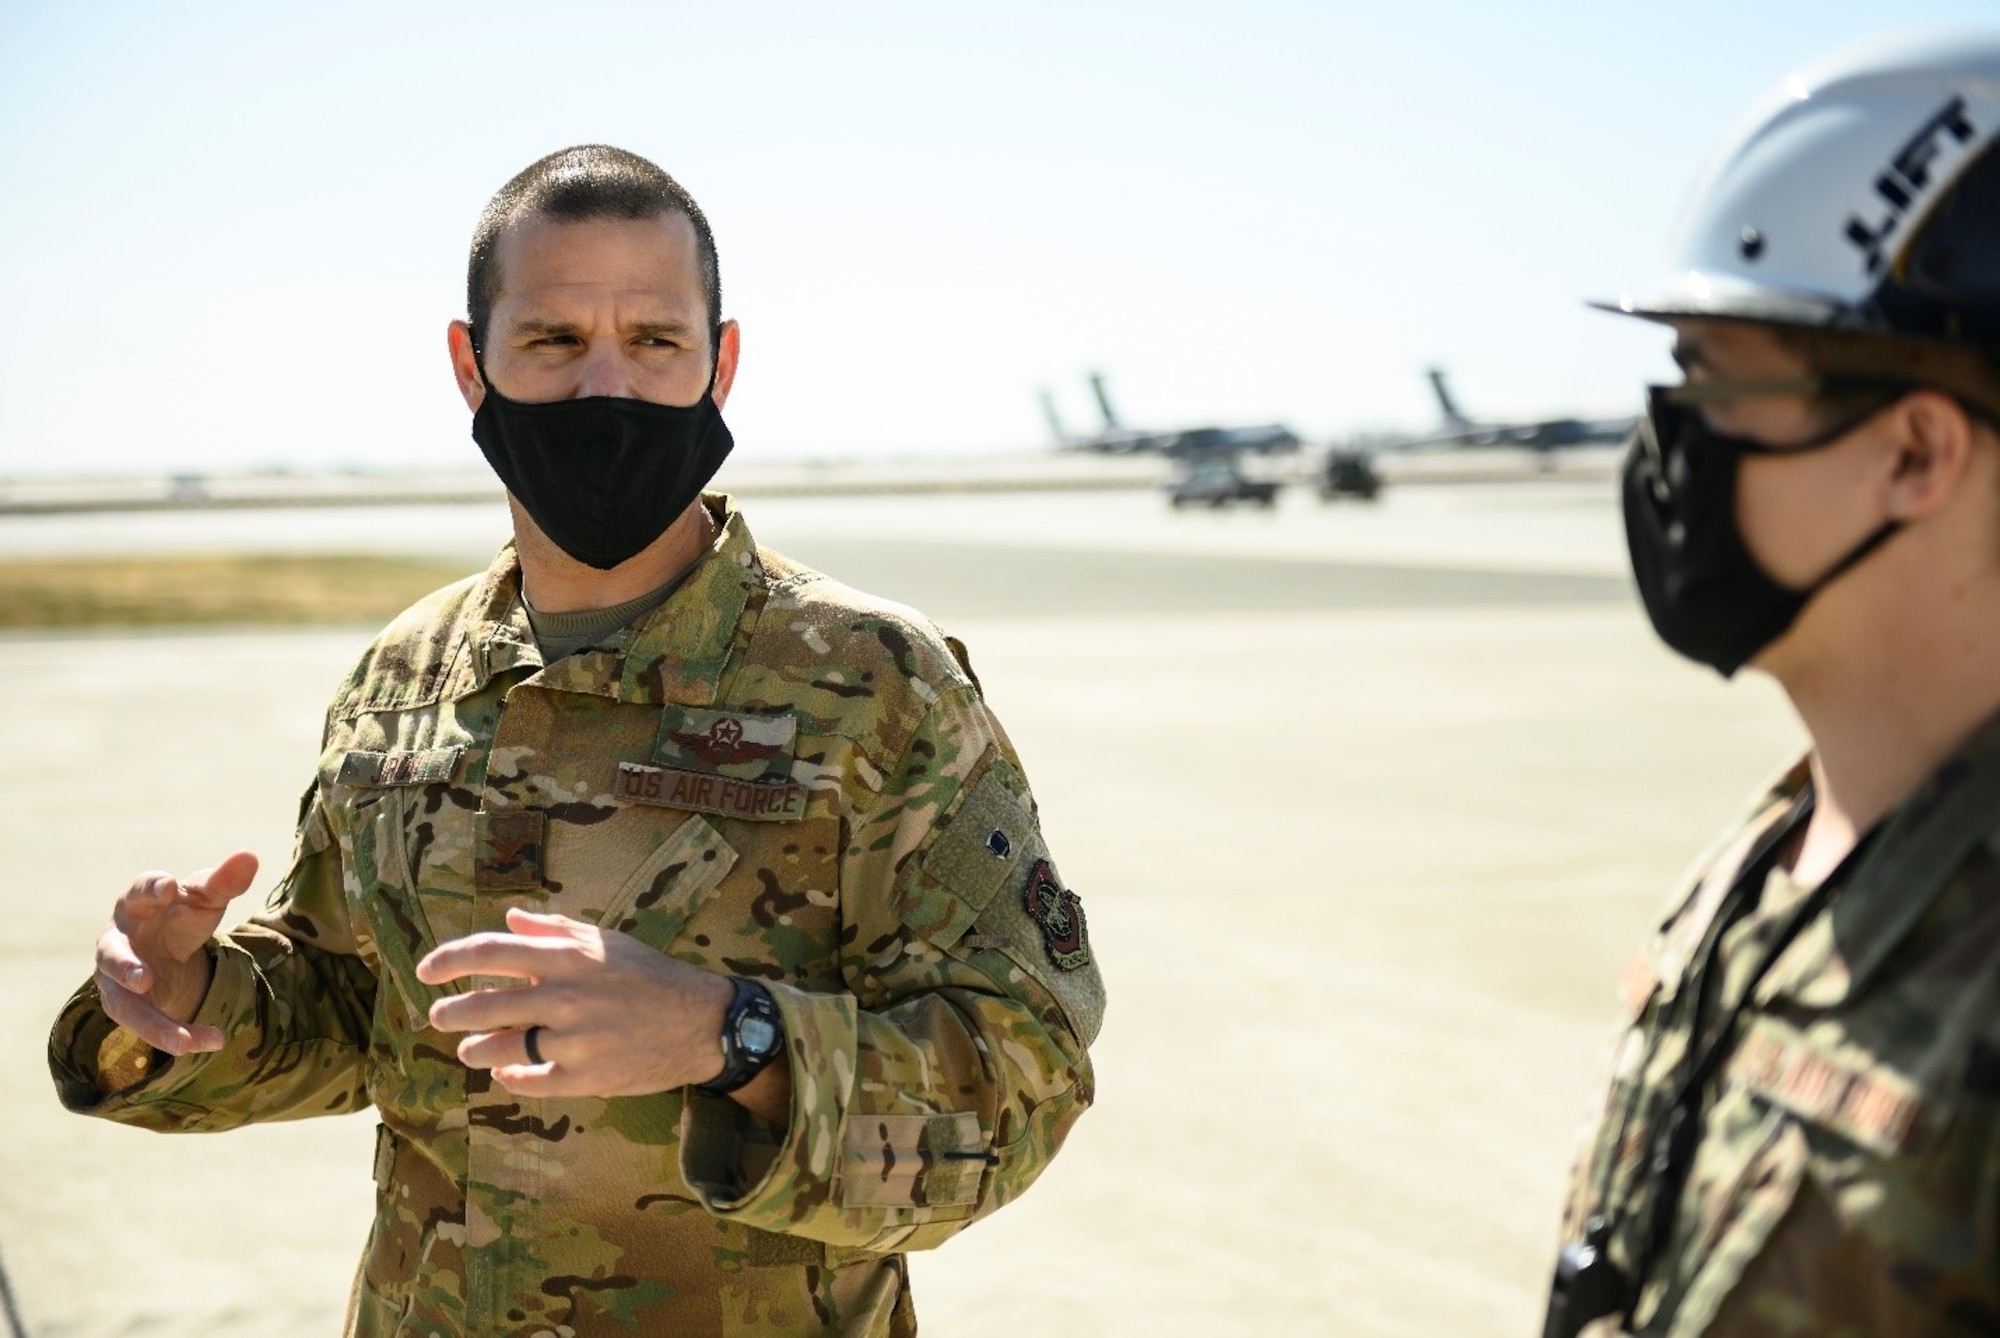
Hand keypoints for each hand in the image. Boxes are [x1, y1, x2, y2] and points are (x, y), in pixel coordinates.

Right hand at [94, 851, 259, 1054]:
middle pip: (112, 952)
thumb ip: (224, 882)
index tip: (169, 886)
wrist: (166, 946)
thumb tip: (250, 856)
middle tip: (143, 978)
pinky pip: (147, 1025)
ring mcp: (115, 977)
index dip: (151, 888)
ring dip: (152, 1024)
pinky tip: (212, 1041)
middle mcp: (117, 939)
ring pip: (125, 1003)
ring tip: (182, 1043)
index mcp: (137, 903)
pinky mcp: (125, 1005)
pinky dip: (178, 1035)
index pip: (138, 891)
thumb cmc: (182, 913)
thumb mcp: (206, 898)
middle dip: (124, 966)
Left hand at [418, 907, 741, 1099]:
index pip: (490, 952)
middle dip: (451, 1013)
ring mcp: (573, 1041)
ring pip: (499, 1048)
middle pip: (483, 1006)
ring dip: (475, 1049)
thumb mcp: (605, 941)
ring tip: (470, 1049)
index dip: (448, 961)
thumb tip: (510, 919)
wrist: (699, 1022)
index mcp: (566, 957)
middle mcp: (564, 997)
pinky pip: (528, 1081)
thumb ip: (554, 929)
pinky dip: (509, 1077)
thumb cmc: (650, 975)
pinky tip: (505, 1072)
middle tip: (439, 1017)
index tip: (425, 971)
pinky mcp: (584, 1077)